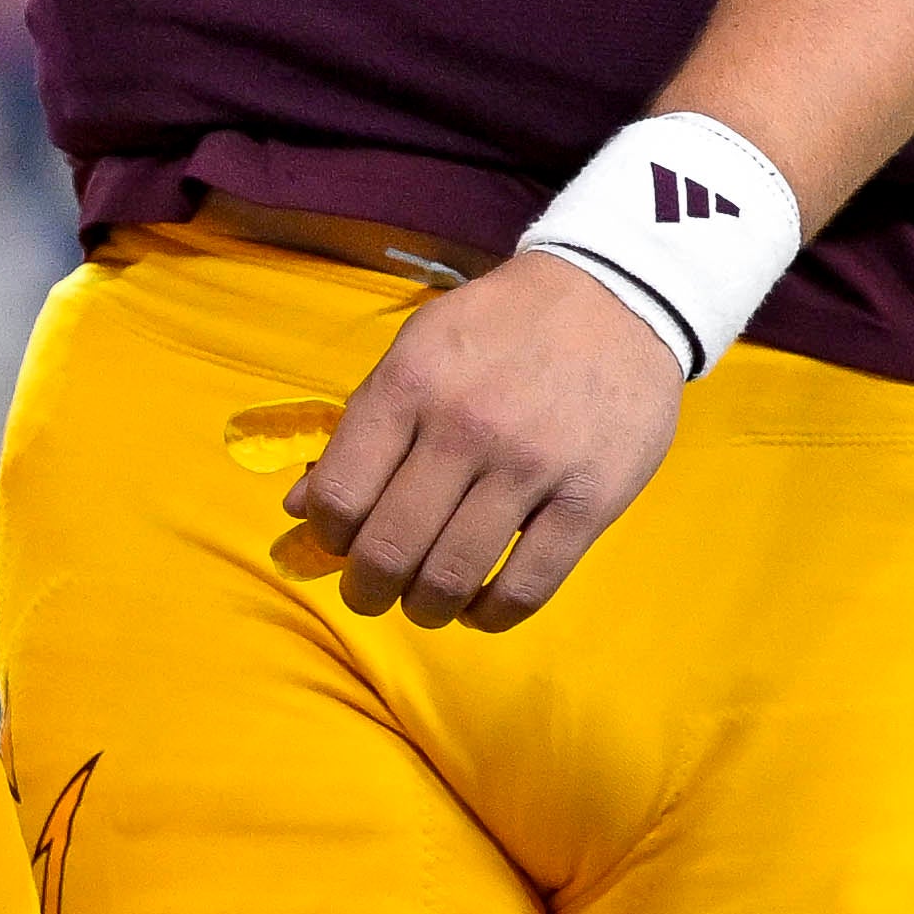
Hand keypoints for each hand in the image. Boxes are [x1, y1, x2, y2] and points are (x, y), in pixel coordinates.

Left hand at [285, 252, 684, 625]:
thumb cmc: (499, 328)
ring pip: (453, 577)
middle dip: (367, 588)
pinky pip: (527, 588)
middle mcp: (465, 428)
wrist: (614, 297)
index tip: (338, 543)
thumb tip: (299, 507)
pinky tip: (479, 607)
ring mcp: (531, 468)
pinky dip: (491, 615)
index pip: (341, 495)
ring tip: (424, 603)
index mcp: (411, 385)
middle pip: (390, 549)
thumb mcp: (416, 350)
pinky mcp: (589, 501)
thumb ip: (360, 427)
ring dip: (425, 608)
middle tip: (371, 592)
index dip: (328, 536)